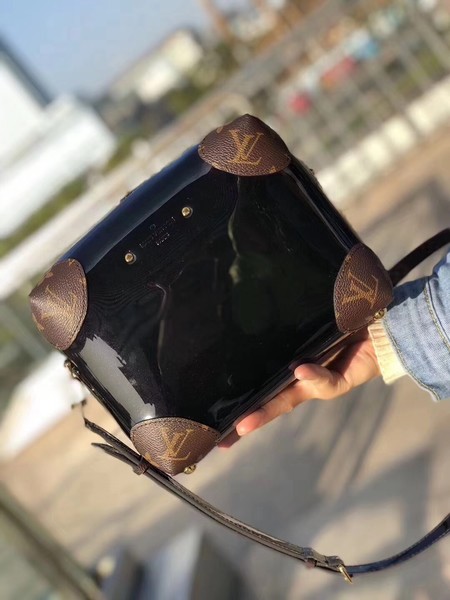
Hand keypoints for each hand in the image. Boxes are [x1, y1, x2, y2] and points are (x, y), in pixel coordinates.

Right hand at [231, 330, 380, 438]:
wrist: (383, 326)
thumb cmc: (344, 324)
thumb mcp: (313, 327)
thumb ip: (290, 331)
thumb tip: (260, 323)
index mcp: (294, 370)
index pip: (265, 389)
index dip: (246, 405)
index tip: (222, 427)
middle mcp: (303, 380)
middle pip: (272, 403)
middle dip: (251, 419)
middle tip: (226, 435)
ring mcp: (321, 383)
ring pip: (291, 400)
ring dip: (268, 410)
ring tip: (245, 421)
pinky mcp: (343, 380)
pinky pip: (326, 381)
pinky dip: (313, 376)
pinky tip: (299, 371)